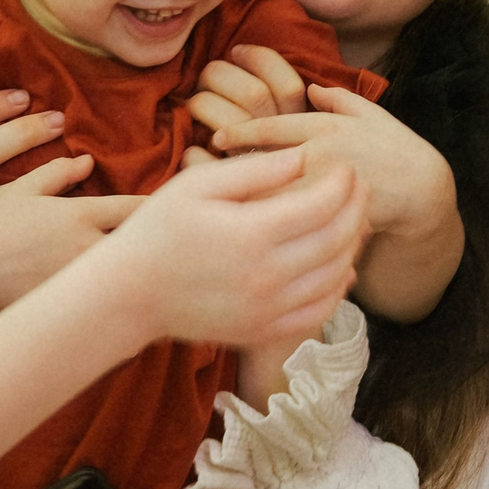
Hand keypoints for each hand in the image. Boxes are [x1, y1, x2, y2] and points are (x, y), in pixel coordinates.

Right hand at [105, 147, 364, 348]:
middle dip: (357, 208)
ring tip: (352, 219)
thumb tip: (304, 158)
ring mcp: (268, 309)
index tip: (347, 167)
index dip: (344, 183)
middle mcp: (267, 276)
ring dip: (353, 244)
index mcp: (252, 233)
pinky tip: (340, 265)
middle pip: (338, 239)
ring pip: (336, 275)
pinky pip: (320, 308)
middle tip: (360, 188)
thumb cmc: (158, 229)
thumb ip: (255, 169)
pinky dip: (339, 285)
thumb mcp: (197, 184)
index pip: (323, 204)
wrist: (129, 293)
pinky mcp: (265, 330)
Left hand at [197, 47, 454, 241]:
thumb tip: (311, 86)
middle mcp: (320, 153)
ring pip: (271, 190)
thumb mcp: (373, 114)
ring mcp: (324, 187)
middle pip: (262, 159)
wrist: (424, 192)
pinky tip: (246, 227)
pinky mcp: (330, 215)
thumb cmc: (396, 151)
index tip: (216, 139)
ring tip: (215, 202)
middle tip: (199, 170)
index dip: (240, 132)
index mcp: (326, 127)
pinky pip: (290, 220)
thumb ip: (340, 99)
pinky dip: (266, 221)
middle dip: (229, 164)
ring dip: (240, 194)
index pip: (271, 127)